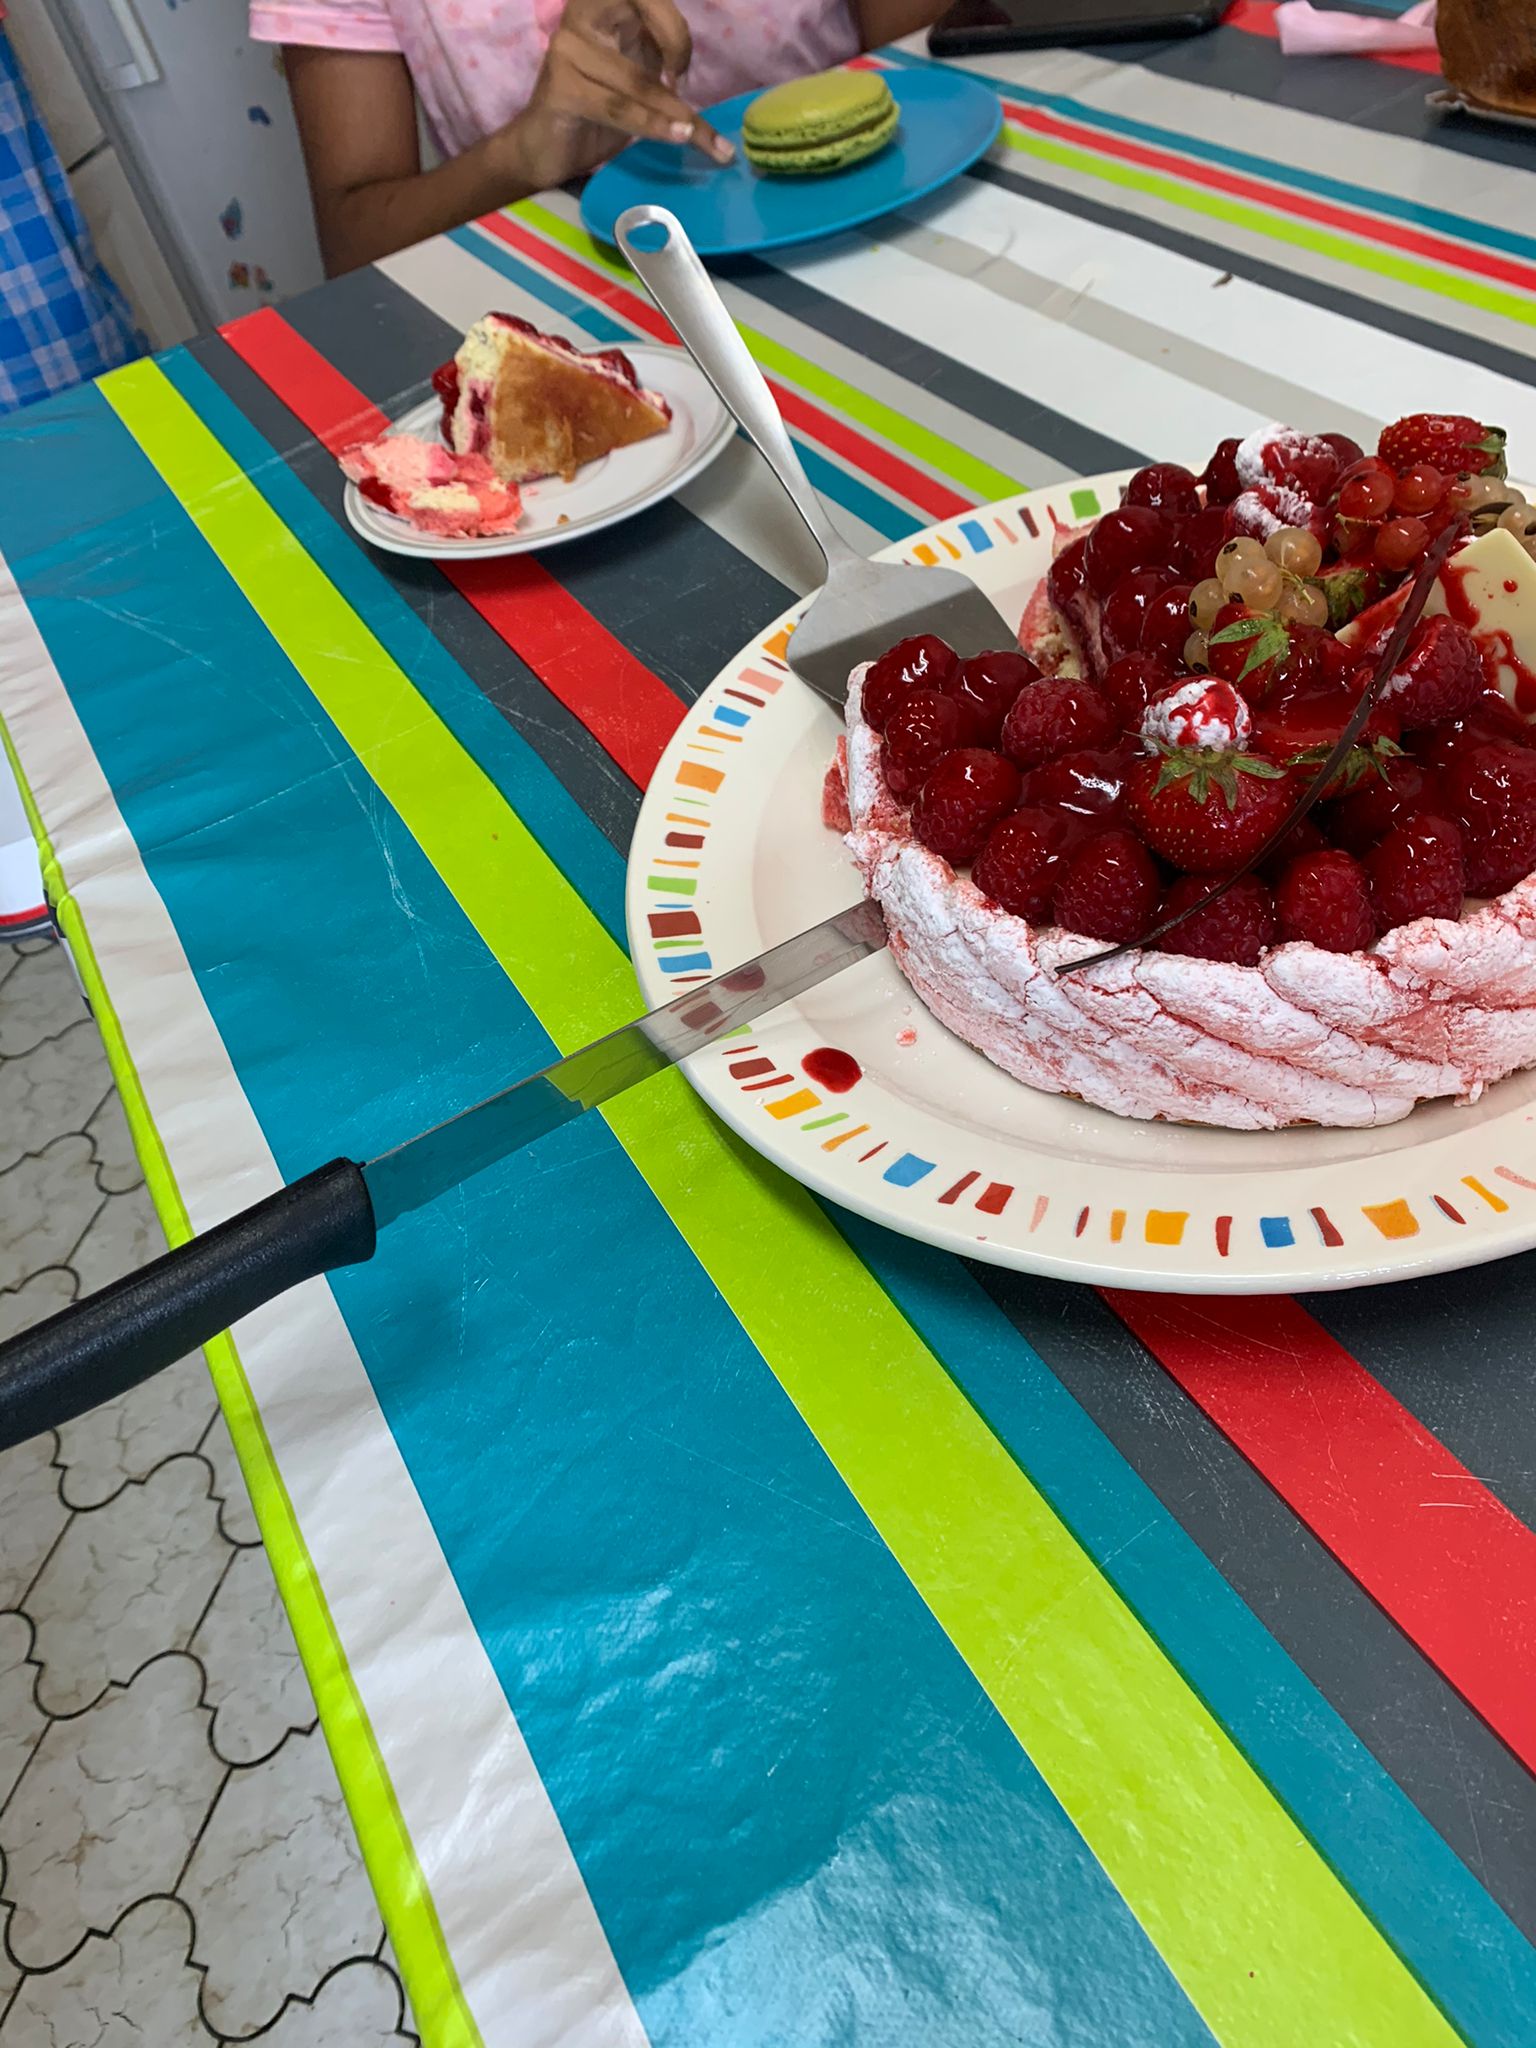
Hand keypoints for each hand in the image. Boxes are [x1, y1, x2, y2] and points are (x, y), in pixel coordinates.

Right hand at [499, 0, 733, 191]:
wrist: (544, 151)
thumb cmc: (593, 113)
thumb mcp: (634, 76)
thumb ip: (658, 59)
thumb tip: (700, 70)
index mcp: (603, 9)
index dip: (673, 23)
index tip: (681, 68)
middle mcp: (581, 17)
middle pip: (637, 2)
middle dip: (675, 38)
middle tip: (686, 82)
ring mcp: (568, 49)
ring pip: (636, 78)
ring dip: (674, 111)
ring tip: (701, 137)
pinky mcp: (562, 88)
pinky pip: (618, 107)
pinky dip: (653, 125)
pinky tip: (678, 137)